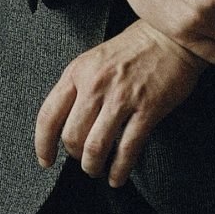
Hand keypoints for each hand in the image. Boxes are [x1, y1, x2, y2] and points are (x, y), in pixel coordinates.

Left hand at [34, 22, 205, 186]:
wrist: (170, 36)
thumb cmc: (132, 50)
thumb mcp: (93, 60)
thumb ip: (77, 88)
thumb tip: (65, 124)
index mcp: (77, 72)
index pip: (48, 115)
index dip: (43, 144)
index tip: (45, 160)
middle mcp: (95, 85)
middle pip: (71, 136)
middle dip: (74, 156)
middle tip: (82, 160)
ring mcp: (122, 97)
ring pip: (95, 147)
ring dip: (93, 166)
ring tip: (97, 170)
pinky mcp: (148, 108)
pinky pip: (128, 149)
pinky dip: (119, 169)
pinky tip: (117, 177)